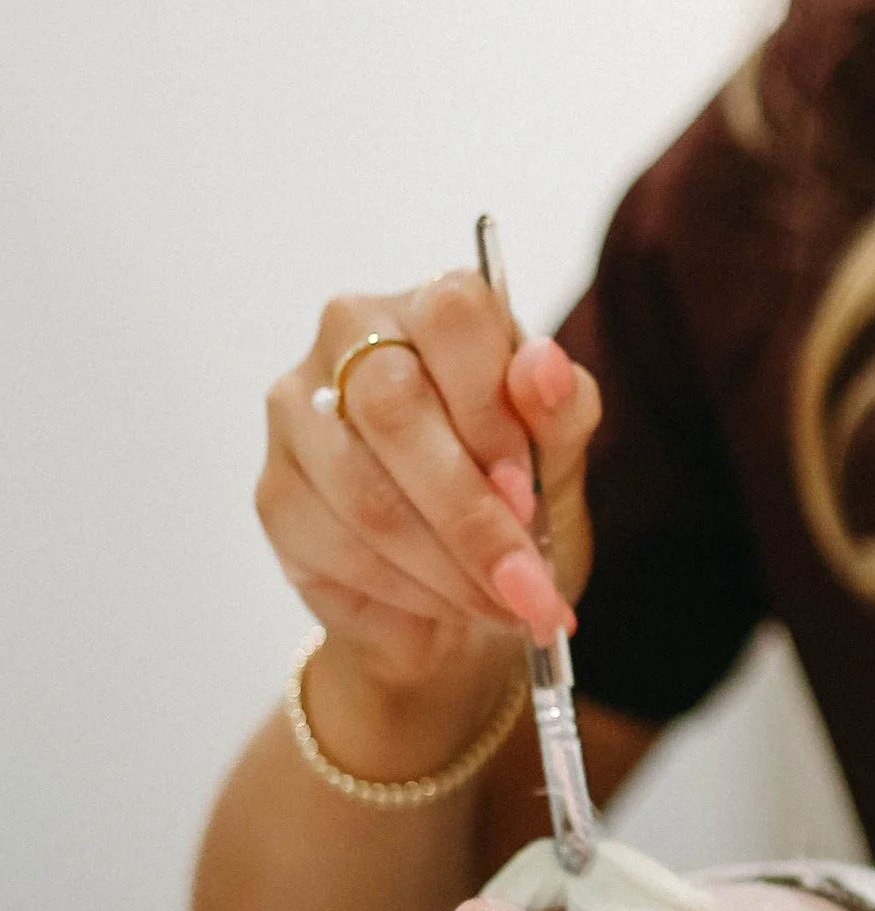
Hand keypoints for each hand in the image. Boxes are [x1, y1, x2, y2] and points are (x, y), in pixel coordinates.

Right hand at [257, 270, 601, 732]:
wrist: (460, 600)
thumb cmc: (515, 505)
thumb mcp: (562, 459)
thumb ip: (561, 410)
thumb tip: (543, 366)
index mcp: (436, 306)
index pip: (454, 318)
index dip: (492, 410)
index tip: (529, 492)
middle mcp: (353, 336)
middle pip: (395, 407)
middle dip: (470, 512)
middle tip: (525, 579)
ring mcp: (299, 410)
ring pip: (365, 491)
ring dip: (446, 565)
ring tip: (502, 604)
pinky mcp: (276, 489)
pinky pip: (336, 544)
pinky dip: (407, 588)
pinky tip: (445, 602)